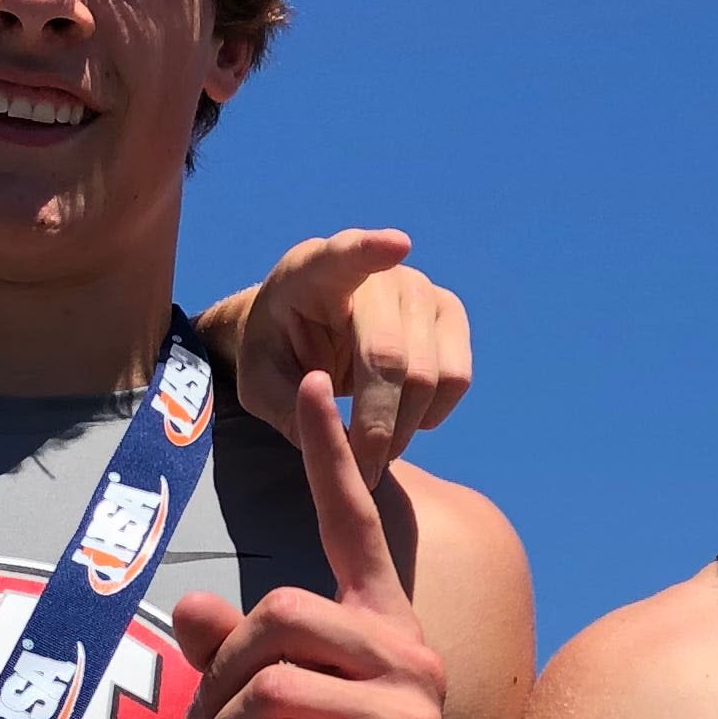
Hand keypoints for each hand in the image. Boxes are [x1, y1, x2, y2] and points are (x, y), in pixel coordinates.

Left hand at [171, 377, 444, 718]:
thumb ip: (228, 663)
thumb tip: (190, 610)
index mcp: (382, 632)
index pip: (354, 528)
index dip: (328, 456)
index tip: (309, 379)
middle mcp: (409, 660)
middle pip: (280, 614)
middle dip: (218, 674)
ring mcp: (411, 716)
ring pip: (270, 682)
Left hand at [212, 230, 471, 475]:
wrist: (309, 334)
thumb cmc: (278, 354)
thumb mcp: (260, 386)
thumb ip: (287, 409)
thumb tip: (333, 438)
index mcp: (313, 272)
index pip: (345, 255)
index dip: (371, 250)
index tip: (397, 244)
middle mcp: (378, 273)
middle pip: (389, 357)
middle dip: (377, 426)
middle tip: (360, 474)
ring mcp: (421, 289)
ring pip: (429, 375)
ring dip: (403, 430)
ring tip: (374, 452)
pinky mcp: (450, 314)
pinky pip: (457, 378)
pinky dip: (431, 415)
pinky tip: (400, 420)